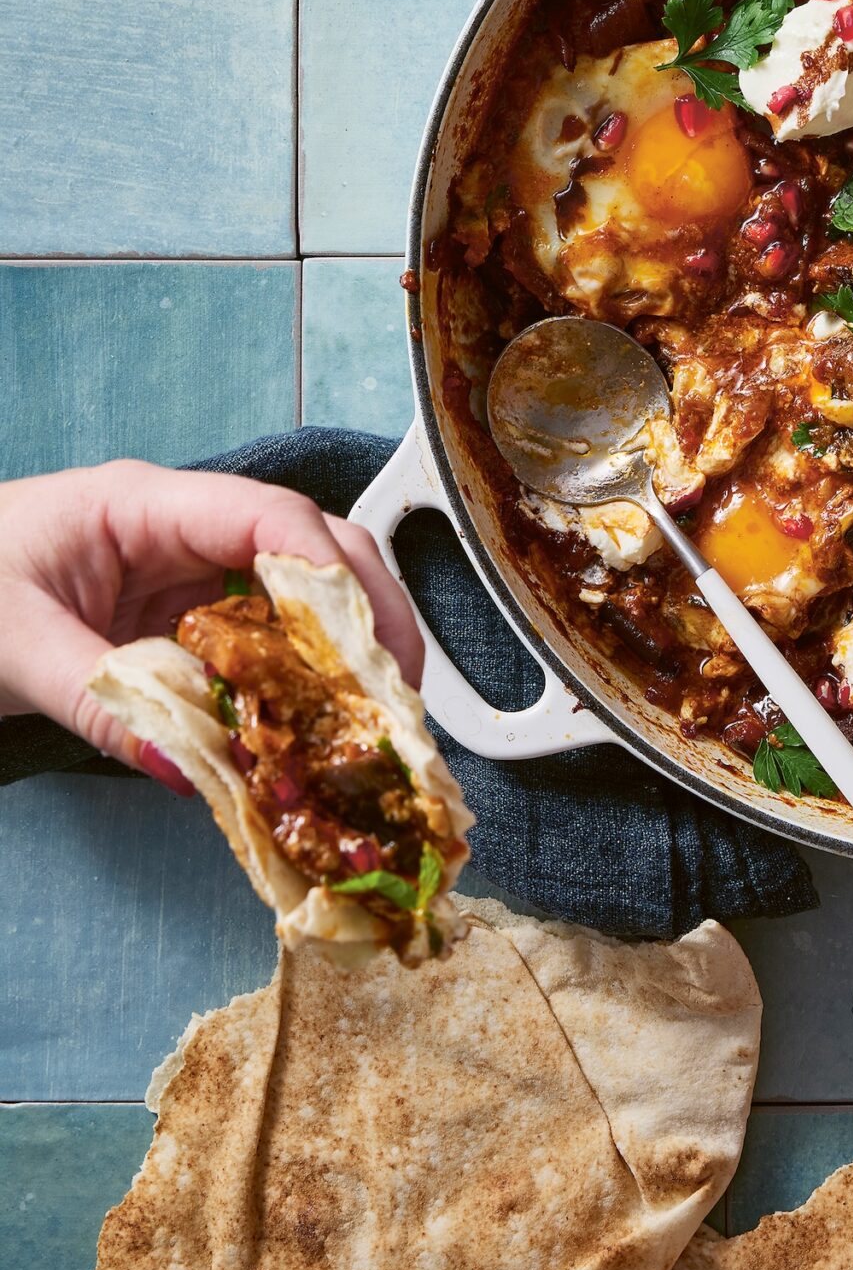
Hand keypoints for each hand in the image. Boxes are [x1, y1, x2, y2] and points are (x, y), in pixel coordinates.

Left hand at [0, 461, 424, 791]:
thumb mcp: (10, 646)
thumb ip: (99, 700)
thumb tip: (184, 765)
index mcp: (141, 504)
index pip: (271, 519)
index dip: (336, 580)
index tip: (373, 651)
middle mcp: (178, 531)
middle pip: (308, 552)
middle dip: (366, 620)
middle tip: (397, 701)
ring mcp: (179, 577)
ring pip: (292, 604)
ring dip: (335, 662)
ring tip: (365, 729)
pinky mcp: (172, 626)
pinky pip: (251, 651)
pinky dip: (286, 694)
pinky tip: (300, 741)